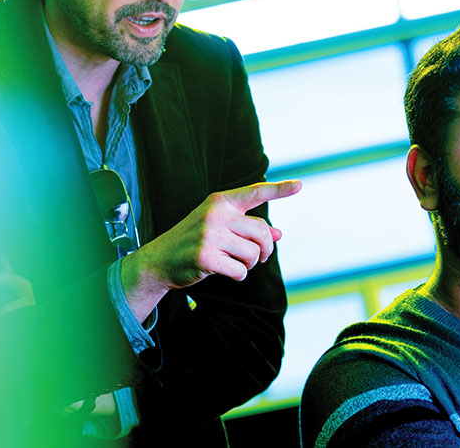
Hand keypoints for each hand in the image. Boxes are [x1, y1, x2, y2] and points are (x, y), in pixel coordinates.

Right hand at [121, 180, 299, 319]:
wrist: (159, 260)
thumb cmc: (194, 241)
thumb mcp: (220, 228)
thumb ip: (248, 228)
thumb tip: (279, 235)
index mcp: (220, 201)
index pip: (255, 192)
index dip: (279, 189)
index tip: (299, 185)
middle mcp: (216, 214)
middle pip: (262, 232)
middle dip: (264, 250)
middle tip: (258, 258)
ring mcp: (209, 235)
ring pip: (253, 254)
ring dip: (250, 264)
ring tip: (235, 263)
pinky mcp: (206, 257)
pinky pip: (241, 271)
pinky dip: (238, 275)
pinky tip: (224, 271)